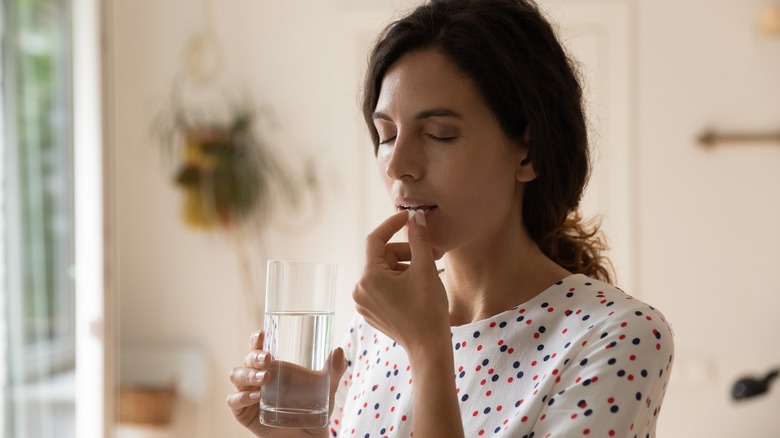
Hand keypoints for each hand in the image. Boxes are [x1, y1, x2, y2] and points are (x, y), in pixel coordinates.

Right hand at [227, 330, 347, 436]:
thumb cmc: (313, 410)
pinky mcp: (245, 414)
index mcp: (273, 368)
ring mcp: (249, 395)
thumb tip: (339, 350)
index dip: (256, 340)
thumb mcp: (326, 389)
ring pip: (236, 376)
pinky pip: (234, 402)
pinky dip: (241, 397)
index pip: (259, 349)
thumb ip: (334, 371)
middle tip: (268, 359)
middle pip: (247, 360)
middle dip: (254, 357)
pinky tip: (256, 397)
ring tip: (264, 378)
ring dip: (247, 374)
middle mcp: (258, 378)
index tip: (261, 334)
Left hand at [353, 210, 449, 354]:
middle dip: (408, 252)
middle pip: (382, 257)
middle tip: (434, 253)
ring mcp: (364, 303)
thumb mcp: (426, 269)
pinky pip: (382, 287)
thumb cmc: (428, 310)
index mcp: (369, 277)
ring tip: (430, 273)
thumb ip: (419, 239)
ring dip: (405, 266)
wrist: (429, 349)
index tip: (409, 217)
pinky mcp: (371, 312)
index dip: (392, 224)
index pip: (375, 240)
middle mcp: (360, 289)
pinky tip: (419, 287)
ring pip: (384, 272)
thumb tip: (417, 217)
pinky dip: (399, 281)